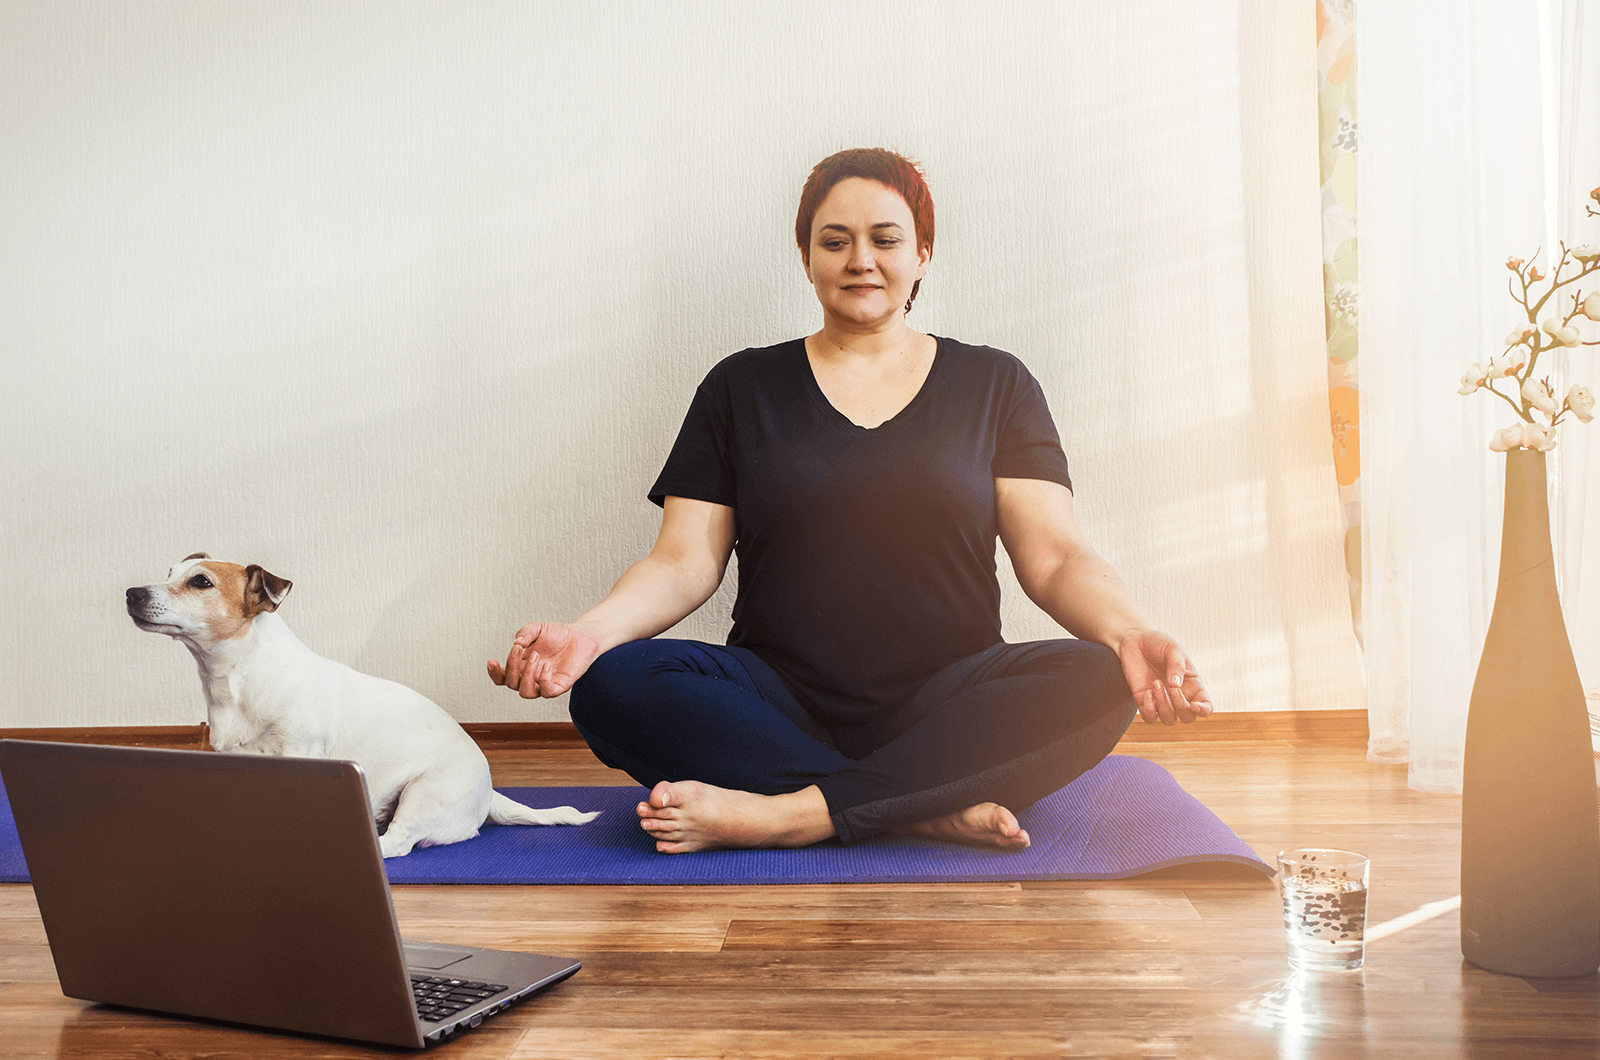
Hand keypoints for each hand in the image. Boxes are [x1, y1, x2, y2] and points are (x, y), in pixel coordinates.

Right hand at [487, 622, 601, 698]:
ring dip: (526, 675)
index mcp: (521, 666)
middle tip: (521, 649)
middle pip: (511, 684)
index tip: (491, 661)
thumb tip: (516, 644)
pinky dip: (543, 680)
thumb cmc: (557, 634)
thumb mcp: (537, 628)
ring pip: (526, 693)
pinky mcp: (560, 685)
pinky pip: (547, 692)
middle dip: (512, 667)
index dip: (494, 673)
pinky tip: (547, 665)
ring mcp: (545, 683)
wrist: (581, 635)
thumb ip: (524, 633)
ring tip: (536, 656)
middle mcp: (531, 677)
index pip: (502, 678)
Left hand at [1115, 629, 1213, 725]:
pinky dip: (1149, 709)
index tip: (1195, 706)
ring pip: (1169, 720)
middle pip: (1187, 718)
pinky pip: (1150, 718)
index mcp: (1193, 684)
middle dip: (1180, 706)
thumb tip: (1176, 685)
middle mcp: (1179, 696)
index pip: (1206, 706)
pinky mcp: (1145, 702)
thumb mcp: (1172, 649)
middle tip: (1171, 687)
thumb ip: (1177, 666)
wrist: (1134, 641)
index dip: (1203, 710)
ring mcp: (1162, 700)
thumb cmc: (1158, 643)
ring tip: (1155, 683)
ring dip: (1163, 704)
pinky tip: (1147, 692)